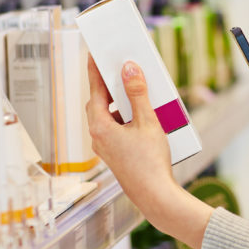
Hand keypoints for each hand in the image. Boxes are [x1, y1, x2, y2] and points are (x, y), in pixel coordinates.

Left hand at [87, 56, 209, 247]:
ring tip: (137, 90)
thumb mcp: (148, 122)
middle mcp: (98, 137)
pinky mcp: (116, 154)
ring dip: (121, 103)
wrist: (155, 195)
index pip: (95, 90)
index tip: (94, 53)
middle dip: (109, 85)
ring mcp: (106, 147)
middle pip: (100, 103)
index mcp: (100, 127)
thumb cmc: (150, 162)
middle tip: (118, 67)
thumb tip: (129, 70)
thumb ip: (137, 94)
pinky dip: (127, 118)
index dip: (95, 70)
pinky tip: (144, 116)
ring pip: (109, 116)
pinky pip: (117, 128)